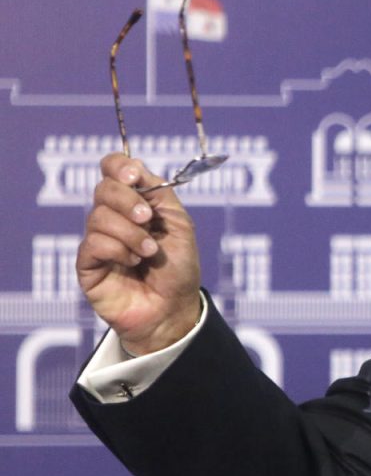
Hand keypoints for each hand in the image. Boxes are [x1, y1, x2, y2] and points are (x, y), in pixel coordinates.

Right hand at [76, 153, 202, 354]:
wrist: (174, 308)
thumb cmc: (178, 268)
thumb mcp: (178, 224)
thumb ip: (158, 194)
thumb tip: (135, 168)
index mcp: (136, 202)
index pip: (113, 169)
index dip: (119, 167)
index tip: (134, 177)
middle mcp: (113, 216)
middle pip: (103, 189)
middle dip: (129, 202)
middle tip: (148, 220)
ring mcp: (98, 239)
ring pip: (98, 217)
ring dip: (130, 233)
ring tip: (149, 252)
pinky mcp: (87, 263)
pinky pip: (93, 243)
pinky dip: (118, 250)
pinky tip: (133, 263)